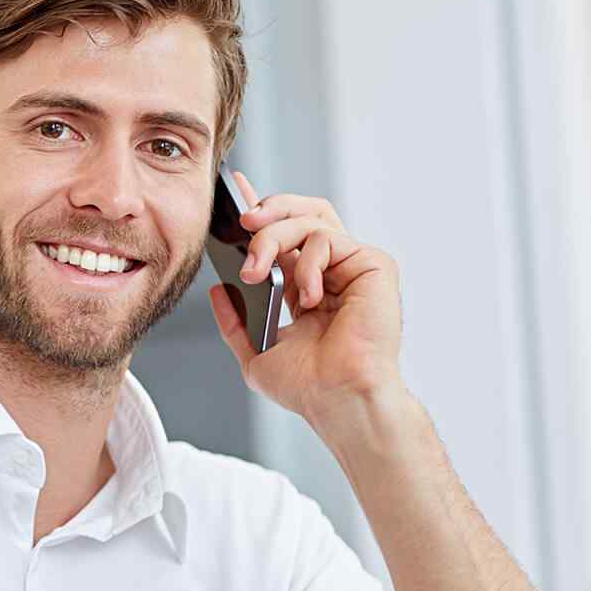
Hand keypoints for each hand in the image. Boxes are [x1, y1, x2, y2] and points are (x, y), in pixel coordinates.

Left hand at [208, 172, 403, 425]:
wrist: (337, 400)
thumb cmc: (308, 387)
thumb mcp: (255, 352)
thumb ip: (234, 321)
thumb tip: (217, 290)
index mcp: (305, 285)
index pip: (284, 234)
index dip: (261, 208)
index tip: (235, 191)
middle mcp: (331, 271)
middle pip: (302, 212)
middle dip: (267, 210)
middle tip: (242, 223)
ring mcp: (353, 266)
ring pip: (310, 220)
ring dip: (272, 239)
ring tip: (256, 273)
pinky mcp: (373, 265)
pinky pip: (329, 239)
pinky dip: (307, 265)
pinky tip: (307, 297)